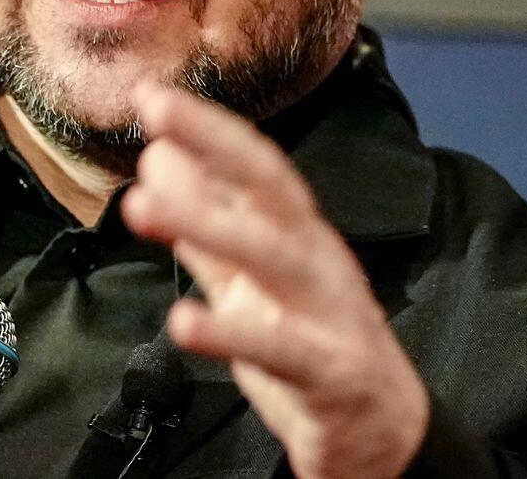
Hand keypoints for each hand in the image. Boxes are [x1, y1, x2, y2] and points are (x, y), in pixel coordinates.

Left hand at [121, 83, 428, 478]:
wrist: (383, 432)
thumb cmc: (312, 342)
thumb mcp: (249, 279)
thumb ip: (206, 226)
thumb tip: (159, 160)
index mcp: (298, 232)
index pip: (256, 164)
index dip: (208, 126)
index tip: (151, 94)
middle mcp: (317, 258)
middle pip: (271, 189)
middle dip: (215, 144)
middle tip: (156, 116)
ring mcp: (329, 311)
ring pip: (274, 256)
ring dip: (207, 223)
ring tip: (143, 203)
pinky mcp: (330, 371)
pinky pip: (279, 348)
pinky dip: (229, 332)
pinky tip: (182, 321)